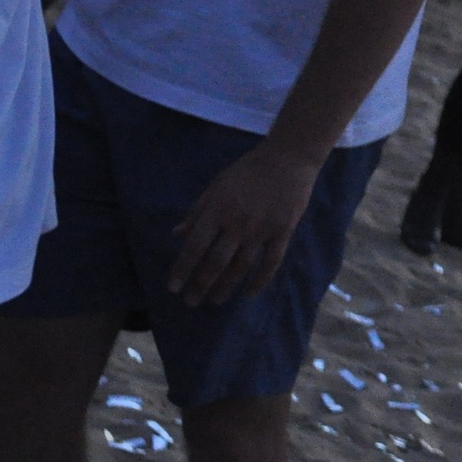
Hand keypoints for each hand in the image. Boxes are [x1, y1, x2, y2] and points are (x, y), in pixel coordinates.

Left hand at [168, 142, 320, 305]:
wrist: (288, 158)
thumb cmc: (247, 171)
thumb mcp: (216, 186)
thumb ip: (197, 211)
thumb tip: (177, 234)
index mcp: (217, 210)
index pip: (194, 247)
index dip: (182, 270)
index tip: (173, 287)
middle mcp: (237, 224)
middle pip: (215, 263)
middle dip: (200, 286)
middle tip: (191, 302)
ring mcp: (262, 230)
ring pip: (241, 267)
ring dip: (226, 287)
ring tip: (215, 301)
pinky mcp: (283, 232)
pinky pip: (270, 263)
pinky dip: (260, 281)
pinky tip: (249, 293)